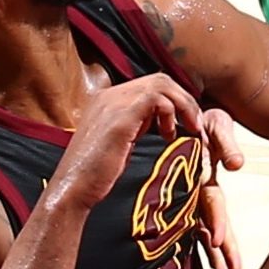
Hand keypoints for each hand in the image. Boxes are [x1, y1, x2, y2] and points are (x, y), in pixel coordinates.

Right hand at [62, 71, 202, 199]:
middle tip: (195, 125)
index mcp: (107, 99)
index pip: (149, 86)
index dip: (173, 101)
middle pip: (159, 80)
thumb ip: (135, 125)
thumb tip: (159, 121)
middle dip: (183, 100)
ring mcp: (113, 103)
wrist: (74, 188)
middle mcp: (109, 95)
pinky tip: (170, 135)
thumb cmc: (96, 173)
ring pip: (161, 84)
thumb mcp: (119, 141)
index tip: (183, 124)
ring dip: (183, 105)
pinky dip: (172, 113)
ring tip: (190, 128)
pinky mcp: (121, 117)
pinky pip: (156, 99)